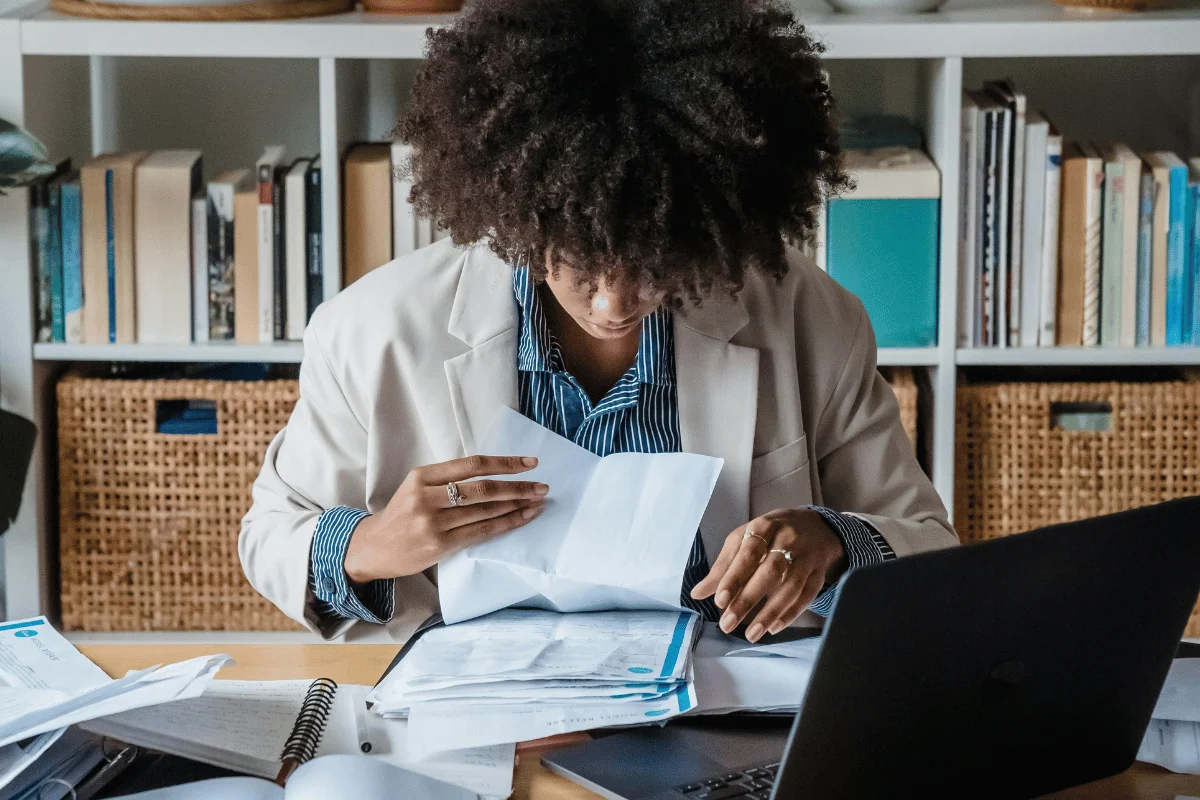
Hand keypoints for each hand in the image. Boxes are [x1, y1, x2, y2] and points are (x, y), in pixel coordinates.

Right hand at [343, 455, 547, 583]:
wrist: (372, 548)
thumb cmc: (401, 515)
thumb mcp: (416, 487)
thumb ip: (447, 479)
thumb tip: (495, 474)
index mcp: (422, 476)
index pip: (472, 465)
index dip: (504, 463)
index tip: (530, 463)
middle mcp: (426, 497)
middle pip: (482, 488)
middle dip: (517, 486)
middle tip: (542, 486)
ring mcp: (432, 522)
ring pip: (484, 510)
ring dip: (516, 505)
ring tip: (538, 500)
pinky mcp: (439, 545)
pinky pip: (481, 531)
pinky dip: (506, 523)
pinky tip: (522, 517)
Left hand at [690, 508, 846, 642]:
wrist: (815, 526)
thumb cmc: (770, 535)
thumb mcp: (744, 539)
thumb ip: (723, 566)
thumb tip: (697, 593)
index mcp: (764, 527)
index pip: (748, 553)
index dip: (734, 577)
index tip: (719, 601)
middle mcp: (788, 540)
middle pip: (770, 571)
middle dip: (748, 599)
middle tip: (728, 623)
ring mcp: (806, 557)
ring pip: (791, 587)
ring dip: (770, 613)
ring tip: (751, 634)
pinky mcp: (819, 573)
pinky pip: (807, 596)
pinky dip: (790, 614)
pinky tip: (773, 628)